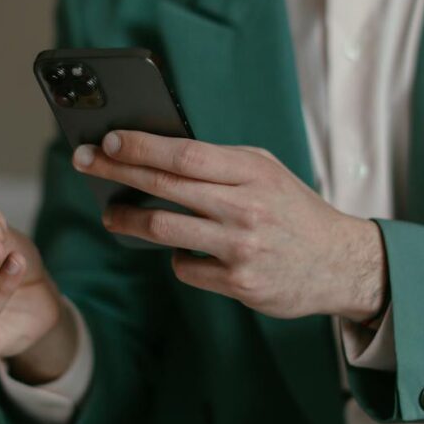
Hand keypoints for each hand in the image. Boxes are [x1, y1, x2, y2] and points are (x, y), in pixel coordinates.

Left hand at [74, 131, 387, 321]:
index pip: (186, 153)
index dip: (142, 146)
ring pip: (163, 230)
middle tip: (85, 163)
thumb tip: (156, 151)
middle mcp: (246, 208)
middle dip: (117, 172)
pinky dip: (177, 257)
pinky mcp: (238, 284)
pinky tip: (186, 251)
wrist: (339, 263)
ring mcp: (240, 248)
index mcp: (253, 171)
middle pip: (165, 187)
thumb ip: (220, 163)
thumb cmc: (292, 209)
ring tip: (112, 213)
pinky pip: (185, 267)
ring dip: (127, 220)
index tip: (109, 140)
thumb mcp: (265, 173)